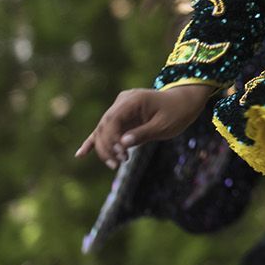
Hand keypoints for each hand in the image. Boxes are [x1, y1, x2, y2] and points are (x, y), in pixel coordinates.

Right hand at [75, 85, 211, 168]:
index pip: (112, 120)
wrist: (184, 102)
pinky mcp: (121, 117)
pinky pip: (105, 130)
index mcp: (133, 99)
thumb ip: (143, 133)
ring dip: (105, 148)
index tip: (121, 153)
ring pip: (103, 130)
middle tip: (120, 162)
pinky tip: (80, 155)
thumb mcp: (164, 125)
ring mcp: (120, 108)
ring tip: (116, 164)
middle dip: (108, 146)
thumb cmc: (177, 112)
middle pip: (104, 126)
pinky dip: (94, 142)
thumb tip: (123, 144)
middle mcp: (123, 101)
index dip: (112, 139)